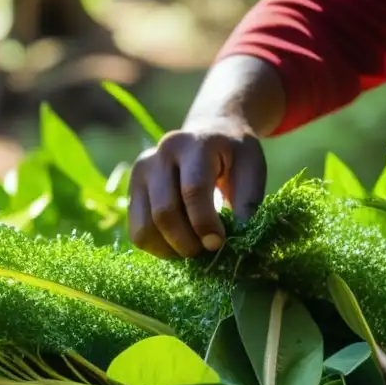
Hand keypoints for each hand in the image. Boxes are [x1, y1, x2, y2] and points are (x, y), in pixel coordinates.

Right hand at [127, 117, 266, 258]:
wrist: (208, 134)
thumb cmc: (233, 155)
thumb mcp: (252, 169)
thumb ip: (247, 201)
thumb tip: (238, 240)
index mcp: (193, 145)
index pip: (193, 190)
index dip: (205, 223)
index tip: (219, 243)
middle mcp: (159, 156)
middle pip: (164, 212)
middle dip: (188, 242)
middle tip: (209, 249)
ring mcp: (140, 174)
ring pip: (145, 227)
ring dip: (171, 249)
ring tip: (195, 247)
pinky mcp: (132, 192)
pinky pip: (137, 233)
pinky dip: (159, 248)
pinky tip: (180, 243)